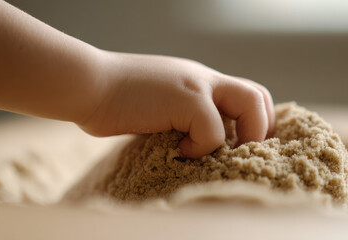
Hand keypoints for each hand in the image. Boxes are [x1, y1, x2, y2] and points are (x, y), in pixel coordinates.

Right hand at [77, 52, 274, 158]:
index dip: (253, 121)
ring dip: (243, 135)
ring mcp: (198, 85)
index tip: (239, 146)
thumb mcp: (156, 104)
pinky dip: (200, 147)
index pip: (246, 93)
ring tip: (217, 153)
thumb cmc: (114, 100)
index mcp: (199, 81)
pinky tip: (177, 149)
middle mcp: (204, 78)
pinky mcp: (186, 98)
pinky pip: (212, 130)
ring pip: (251, 104)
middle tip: (238, 152)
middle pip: (259, 95)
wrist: (88, 85)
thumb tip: (192, 143)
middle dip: (259, 129)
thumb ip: (179, 115)